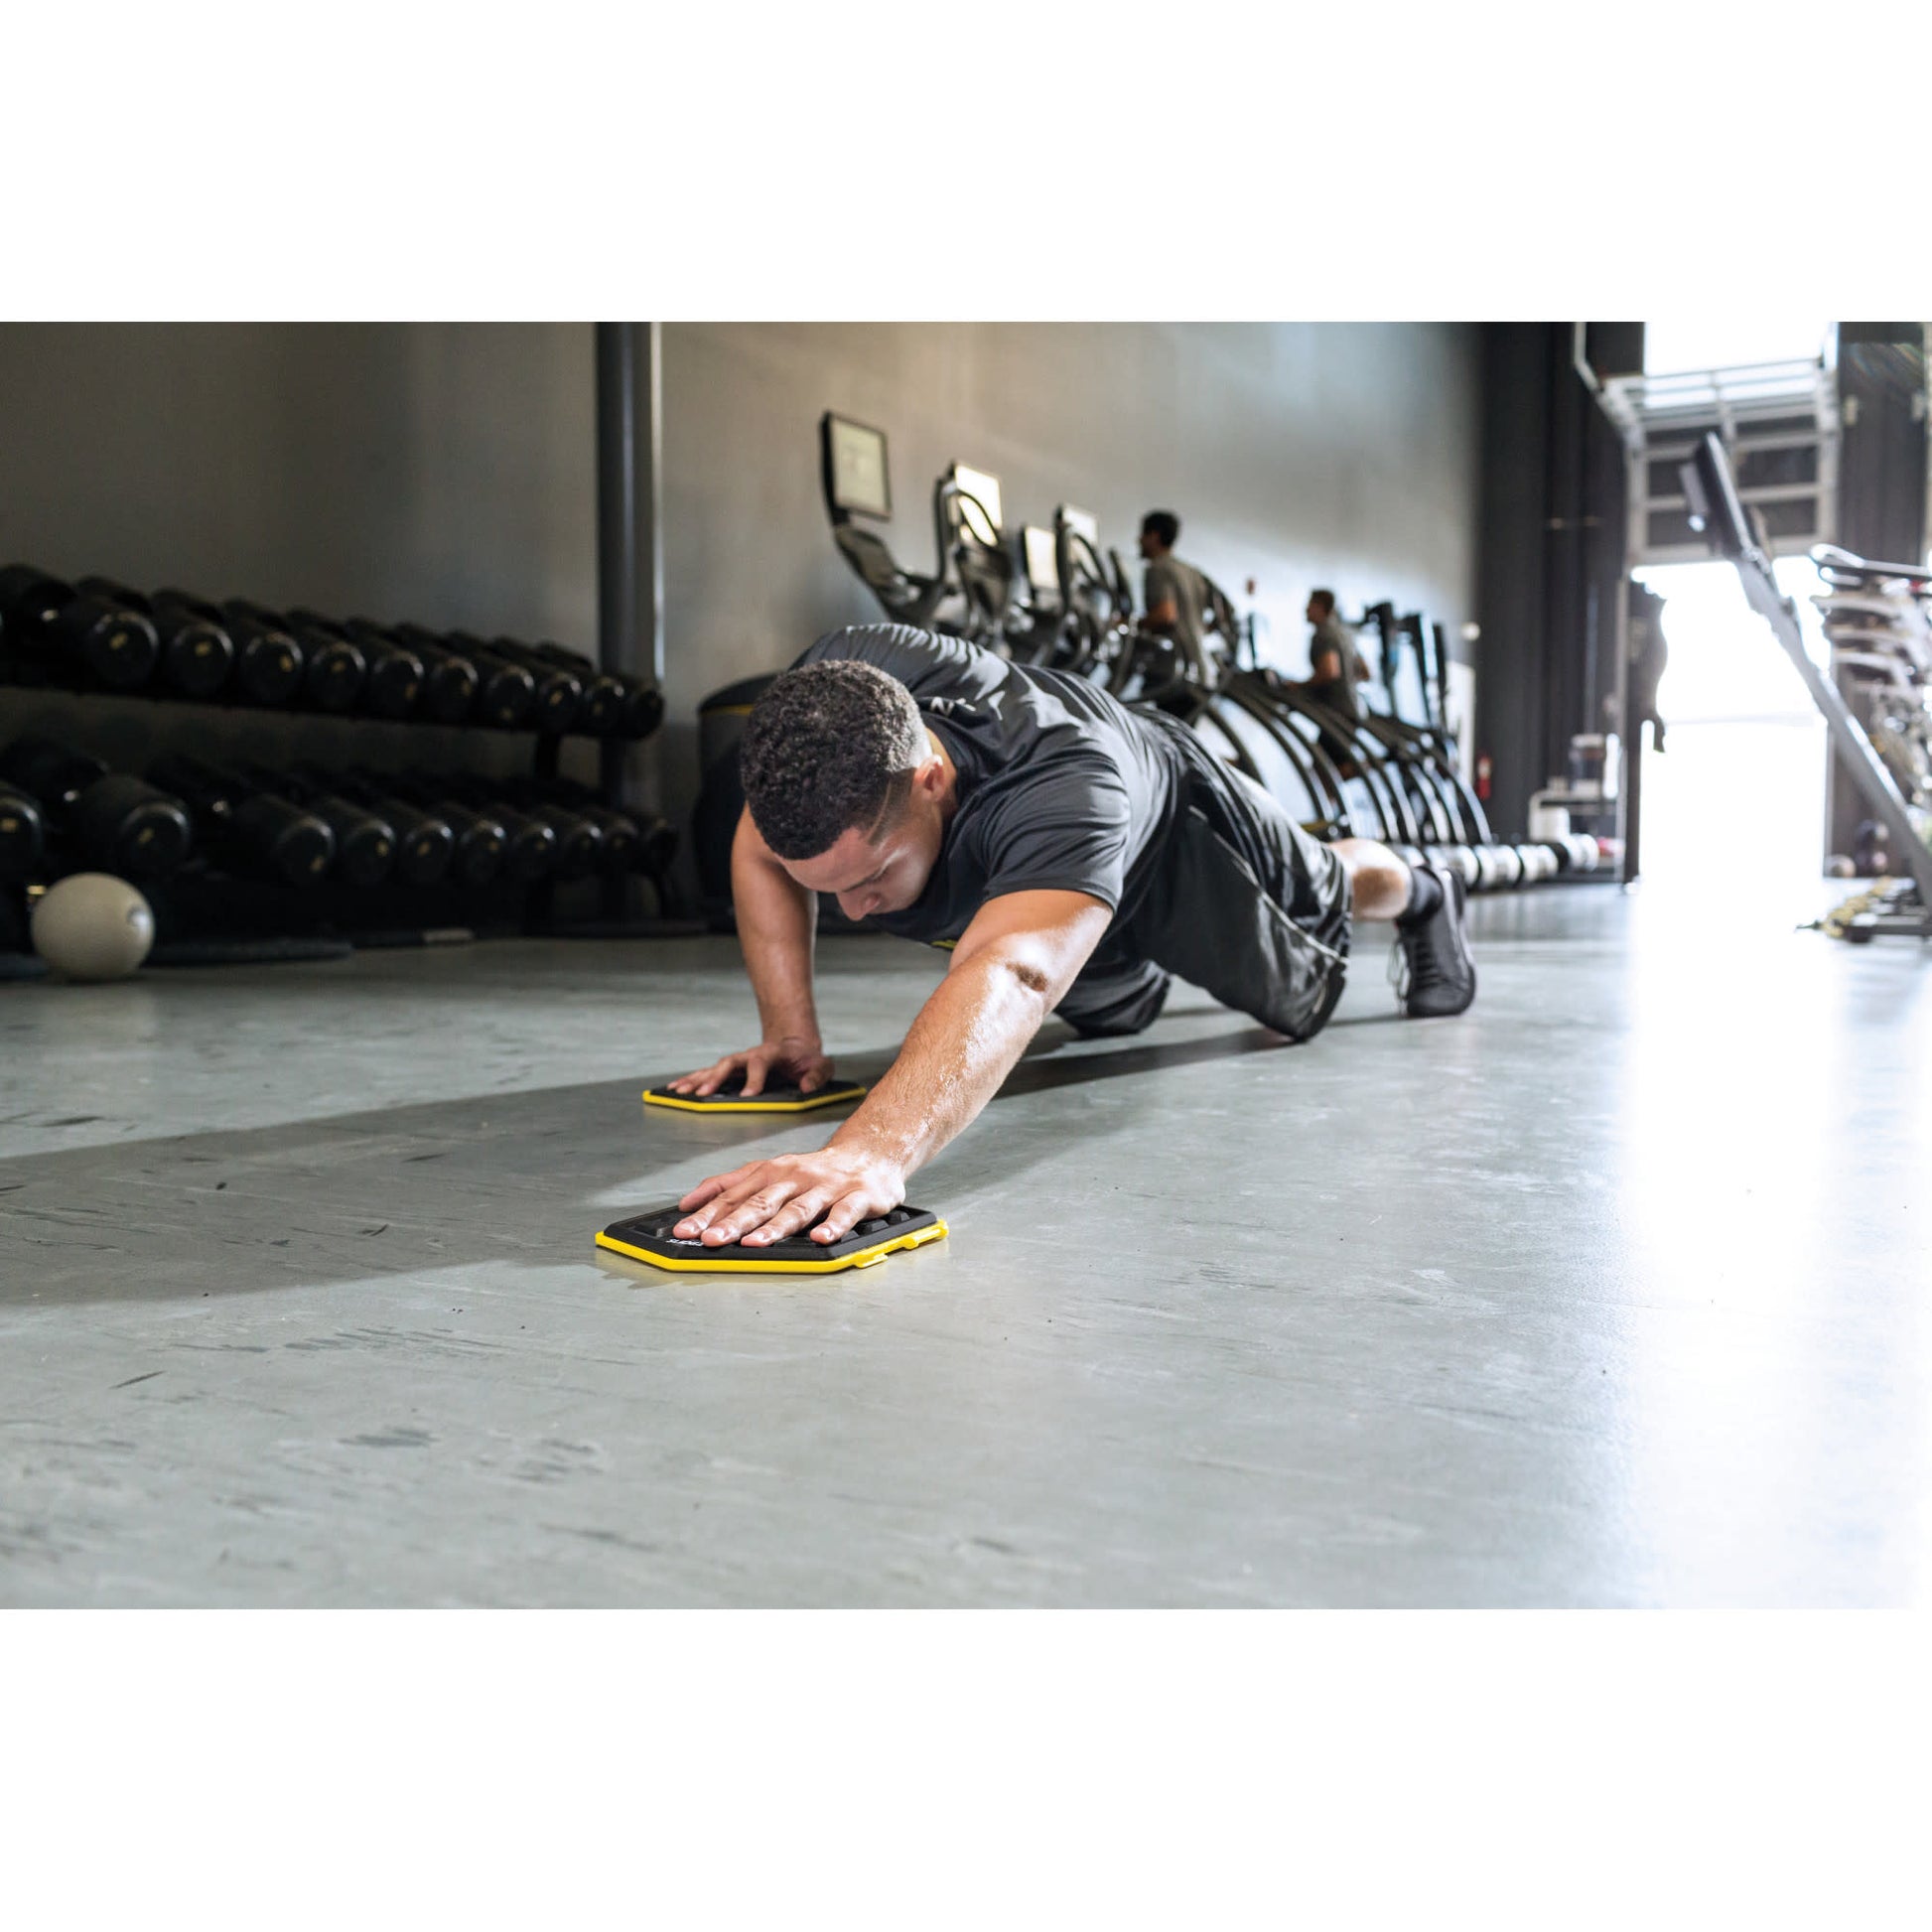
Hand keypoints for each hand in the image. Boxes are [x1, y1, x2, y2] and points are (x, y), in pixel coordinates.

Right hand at [665, 1035, 832, 1099]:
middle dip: (715, 1079)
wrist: (795, 1046)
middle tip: (701, 1095)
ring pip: (713, 1069)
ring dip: (696, 1080)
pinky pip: (708, 1074)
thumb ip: (817, 1075)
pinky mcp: (730, 1070)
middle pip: (729, 1063)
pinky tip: (676, 1089)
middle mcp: (750, 1055)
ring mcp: (738, 1062)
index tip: (748, 1096)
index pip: (760, 1063)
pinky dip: (692, 1080)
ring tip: (679, 1092)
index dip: (754, 1078)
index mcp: (772, 1053)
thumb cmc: (808, 1060)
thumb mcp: (821, 1065)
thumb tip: (806, 1088)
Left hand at [673, 1143, 906, 1246]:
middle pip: (761, 1202)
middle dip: (734, 1222)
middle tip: (711, 1239)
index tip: (685, 1230)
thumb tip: (690, 1203)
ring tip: (754, 1243)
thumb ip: (731, 1185)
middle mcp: (796, 1177)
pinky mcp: (858, 1197)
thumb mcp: (769, 1171)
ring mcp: (826, 1187)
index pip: (734, 1194)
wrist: (869, 1154)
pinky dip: (833, 1226)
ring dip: (775, 1227)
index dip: (708, 1213)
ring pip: (798, 1208)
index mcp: (772, 1172)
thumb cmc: (814, 1171)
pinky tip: (821, 1238)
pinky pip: (844, 1213)